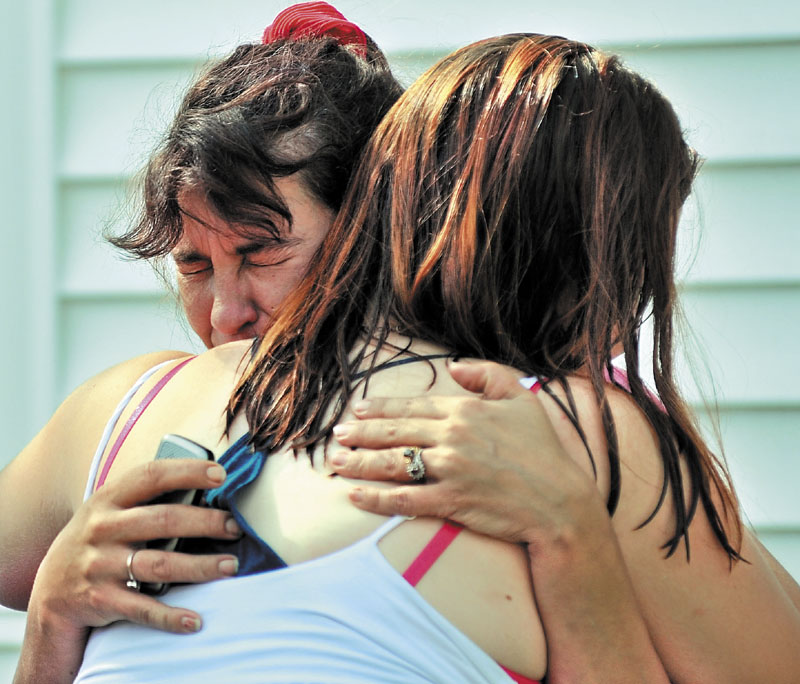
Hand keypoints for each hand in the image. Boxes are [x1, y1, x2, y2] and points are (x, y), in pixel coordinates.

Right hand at [28, 457, 241, 637]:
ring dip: (200, 566)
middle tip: (235, 528)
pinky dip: (170, 616)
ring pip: (159, 565)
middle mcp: (102, 528)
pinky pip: (142, 609)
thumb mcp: (111, 511)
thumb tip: (206, 490)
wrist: (50, 589)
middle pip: (163, 520)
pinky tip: (195, 620)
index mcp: (109, 498)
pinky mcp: (101, 600)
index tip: (220, 473)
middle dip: (205, 523)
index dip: (187, 471)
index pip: (151, 476)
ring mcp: (100, 565)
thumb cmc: (99, 540)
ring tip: (230, 566)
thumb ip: (148, 498)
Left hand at [330, 359, 602, 547]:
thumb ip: (487, 374)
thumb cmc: (543, 448)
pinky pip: (405, 500)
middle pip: (395, 432)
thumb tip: (453, 366)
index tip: (358, 410)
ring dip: (359, 462)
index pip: (412, 406)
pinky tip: (355, 496)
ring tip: (335, 463)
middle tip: (337, 435)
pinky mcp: (451, 501)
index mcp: (465, 410)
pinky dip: (376, 498)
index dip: (381, 408)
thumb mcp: (522, 397)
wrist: (560, 501)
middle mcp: (452, 437)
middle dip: (360, 434)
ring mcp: (450, 470)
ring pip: (393, 463)